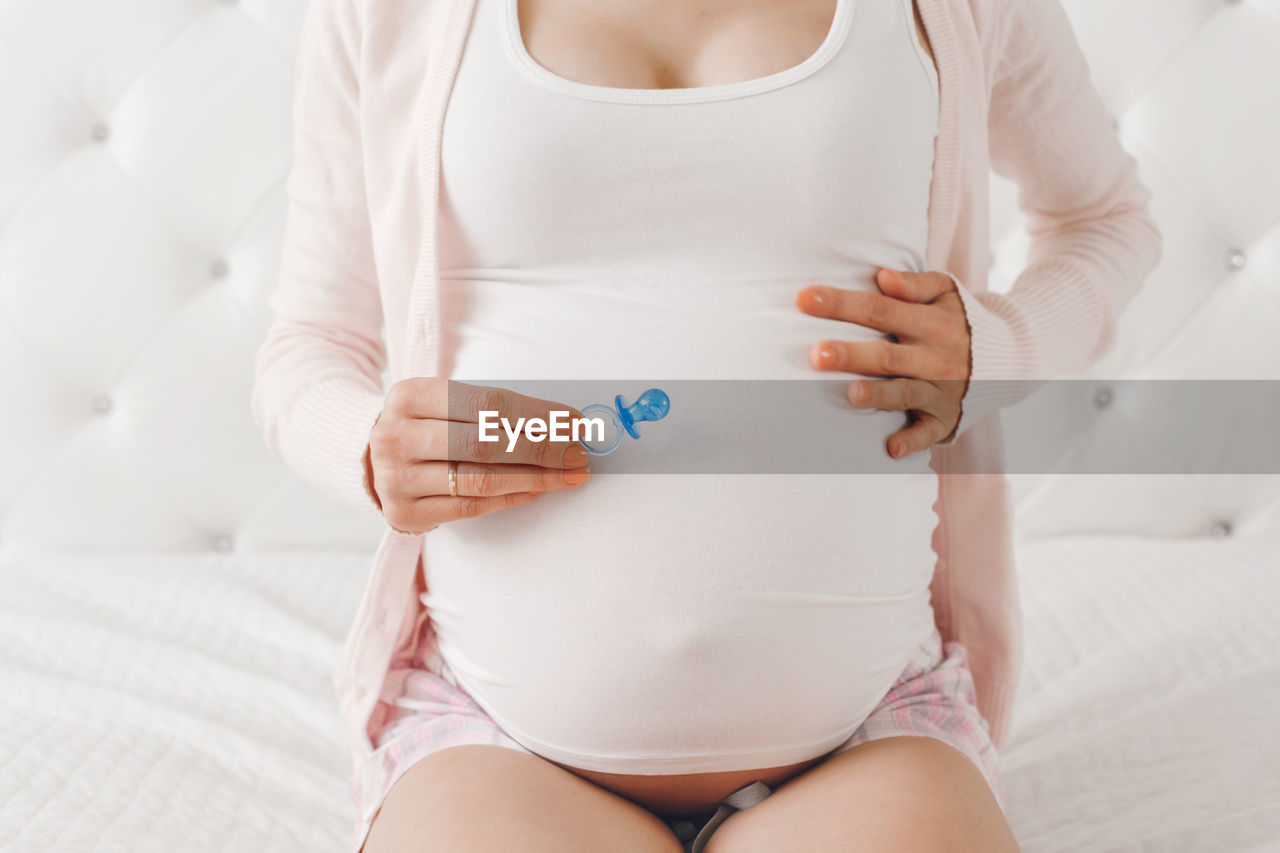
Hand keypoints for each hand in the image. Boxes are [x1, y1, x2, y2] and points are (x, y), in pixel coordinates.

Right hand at [365, 379, 590, 534]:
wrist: (371, 457)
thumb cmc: (427, 425)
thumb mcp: (446, 403)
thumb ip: (494, 409)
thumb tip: (563, 422)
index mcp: (409, 395)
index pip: (487, 405)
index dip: (538, 414)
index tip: (576, 422)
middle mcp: (396, 436)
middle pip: (486, 443)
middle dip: (543, 448)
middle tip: (580, 452)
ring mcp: (396, 478)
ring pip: (482, 479)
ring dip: (536, 477)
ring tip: (570, 474)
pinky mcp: (405, 512)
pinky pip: (472, 506)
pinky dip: (511, 497)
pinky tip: (538, 490)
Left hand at [795, 267, 970, 458]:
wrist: (1010, 357)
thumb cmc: (958, 320)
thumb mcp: (947, 292)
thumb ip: (915, 285)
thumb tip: (882, 276)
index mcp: (932, 323)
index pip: (879, 310)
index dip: (841, 304)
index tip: (803, 299)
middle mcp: (936, 358)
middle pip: (886, 355)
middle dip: (852, 354)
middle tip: (817, 354)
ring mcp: (941, 391)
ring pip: (904, 393)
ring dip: (878, 395)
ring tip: (850, 393)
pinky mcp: (945, 419)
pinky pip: (928, 433)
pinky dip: (912, 442)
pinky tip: (891, 448)